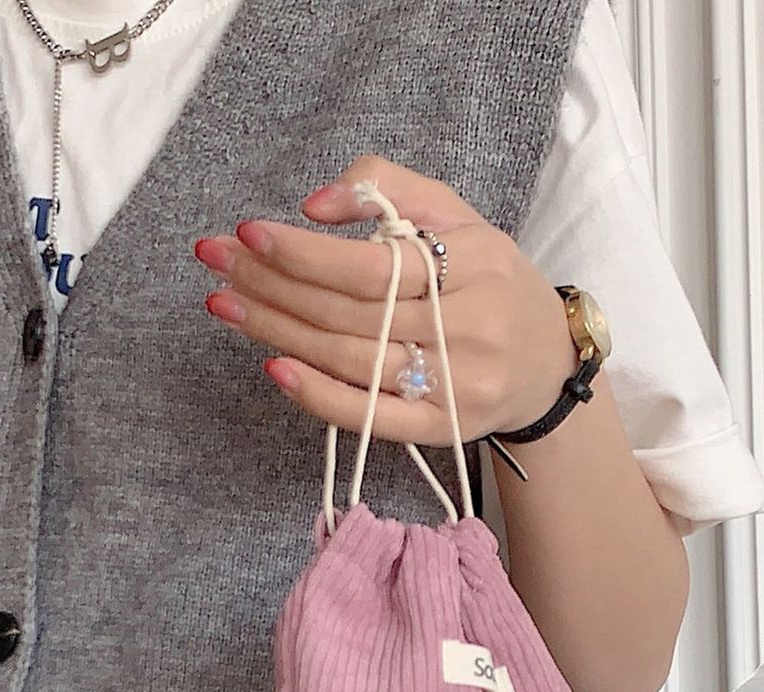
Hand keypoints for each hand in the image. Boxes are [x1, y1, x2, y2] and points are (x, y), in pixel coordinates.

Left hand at [192, 154, 578, 446]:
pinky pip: (369, 417)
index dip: (306, 252)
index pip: (376, 264)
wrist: (549, 365)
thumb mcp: (460, 217)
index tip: (248, 233)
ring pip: (350, 360)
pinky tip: (272, 366)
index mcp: (478, 264)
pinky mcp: (440, 429)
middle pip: (351, 313)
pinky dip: (317, 394)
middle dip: (273, 285)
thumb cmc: (491, 283)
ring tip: (226, 304)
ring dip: (276, 331)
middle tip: (214, 263)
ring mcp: (455, 387)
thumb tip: (314, 204)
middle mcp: (470, 329)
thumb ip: (391, 190)